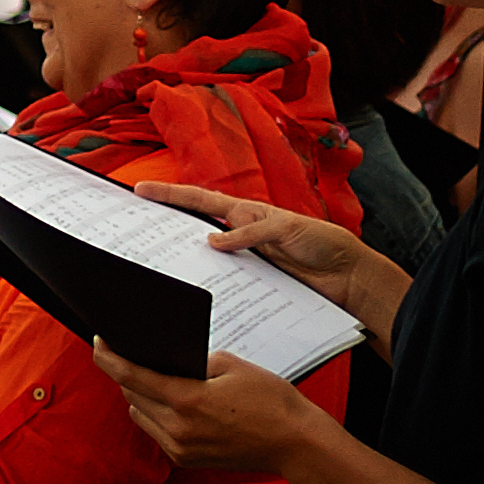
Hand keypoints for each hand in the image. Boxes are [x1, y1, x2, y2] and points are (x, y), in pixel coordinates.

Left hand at [92, 344, 327, 475]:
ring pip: (139, 414)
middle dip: (128, 374)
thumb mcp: (232, 366)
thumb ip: (192, 362)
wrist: (297, 444)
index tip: (98, 342)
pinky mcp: (186, 461)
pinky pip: (156, 432)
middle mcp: (178, 428)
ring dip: (140, 396)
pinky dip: (156, 415)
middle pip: (132, 394)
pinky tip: (171, 403)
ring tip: (153, 378)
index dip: (109, 357)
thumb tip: (167, 362)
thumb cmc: (272, 401)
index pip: (131, 376)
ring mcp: (180, 448)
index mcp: (187, 400)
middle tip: (130, 354)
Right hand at [135, 182, 395, 324]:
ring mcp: (243, 259)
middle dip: (164, 226)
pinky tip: (189, 293)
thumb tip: (213, 241)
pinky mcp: (251, 282)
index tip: (139, 191)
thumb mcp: (289, 229)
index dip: (170, 194)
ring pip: (203, 258)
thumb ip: (252, 232)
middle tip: (134, 229)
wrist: (349, 278)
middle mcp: (239, 234)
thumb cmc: (324, 243)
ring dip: (182, 261)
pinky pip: (222, 282)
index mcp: (247, 212)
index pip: (201, 199)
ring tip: (153, 264)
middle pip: (193, 227)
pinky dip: (205, 285)